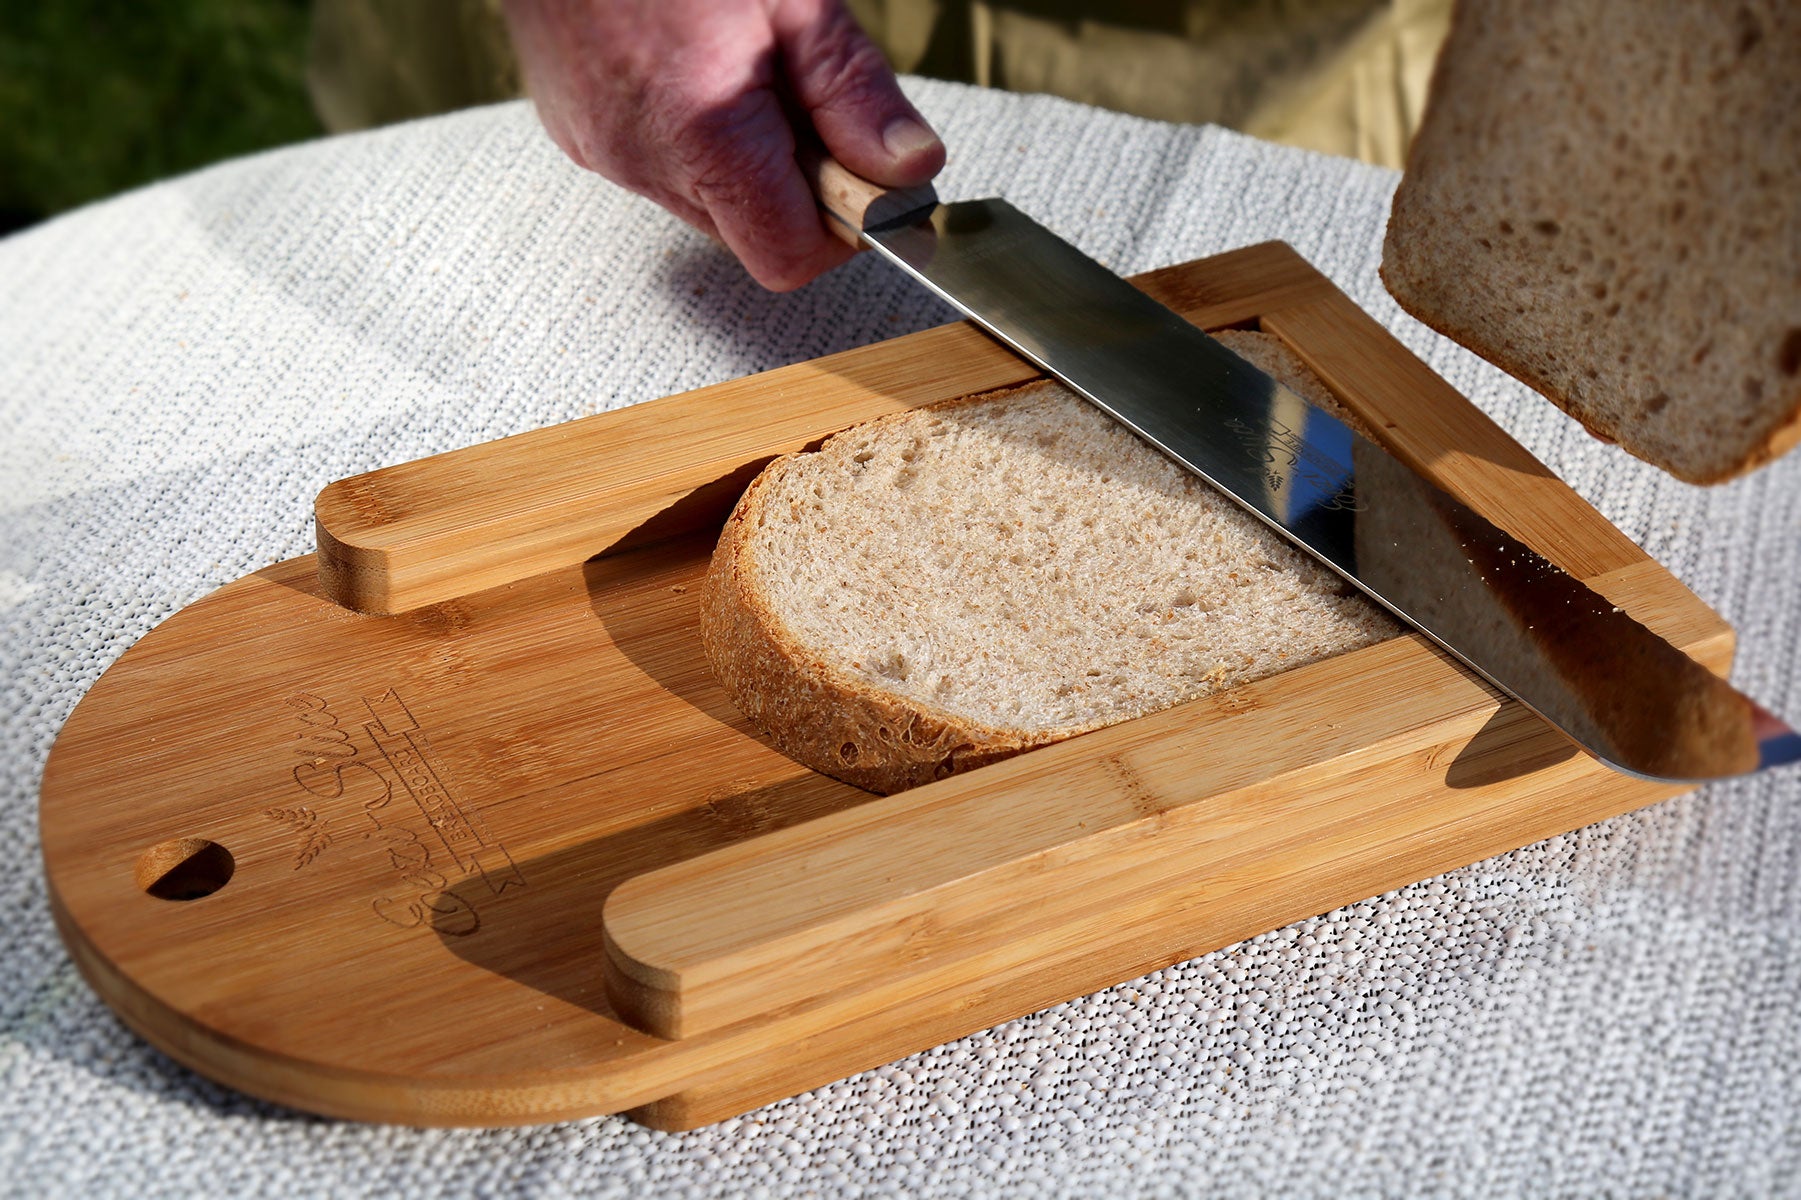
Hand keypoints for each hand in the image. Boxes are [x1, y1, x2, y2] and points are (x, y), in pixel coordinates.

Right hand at [504, 0, 945, 290]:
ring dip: (749, 164)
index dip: (842, 229)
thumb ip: (852, 91)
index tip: (868, 182)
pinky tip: (701, 74)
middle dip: (799, 186)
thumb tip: (909, 170)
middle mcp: (642, 156)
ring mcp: (604, 151)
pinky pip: (663, 171)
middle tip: (807, 103)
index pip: (789, 256)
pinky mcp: (581, 136)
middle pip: (753, 234)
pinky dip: (700, 144)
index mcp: (703, 129)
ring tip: (749, 76)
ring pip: (710, 206)